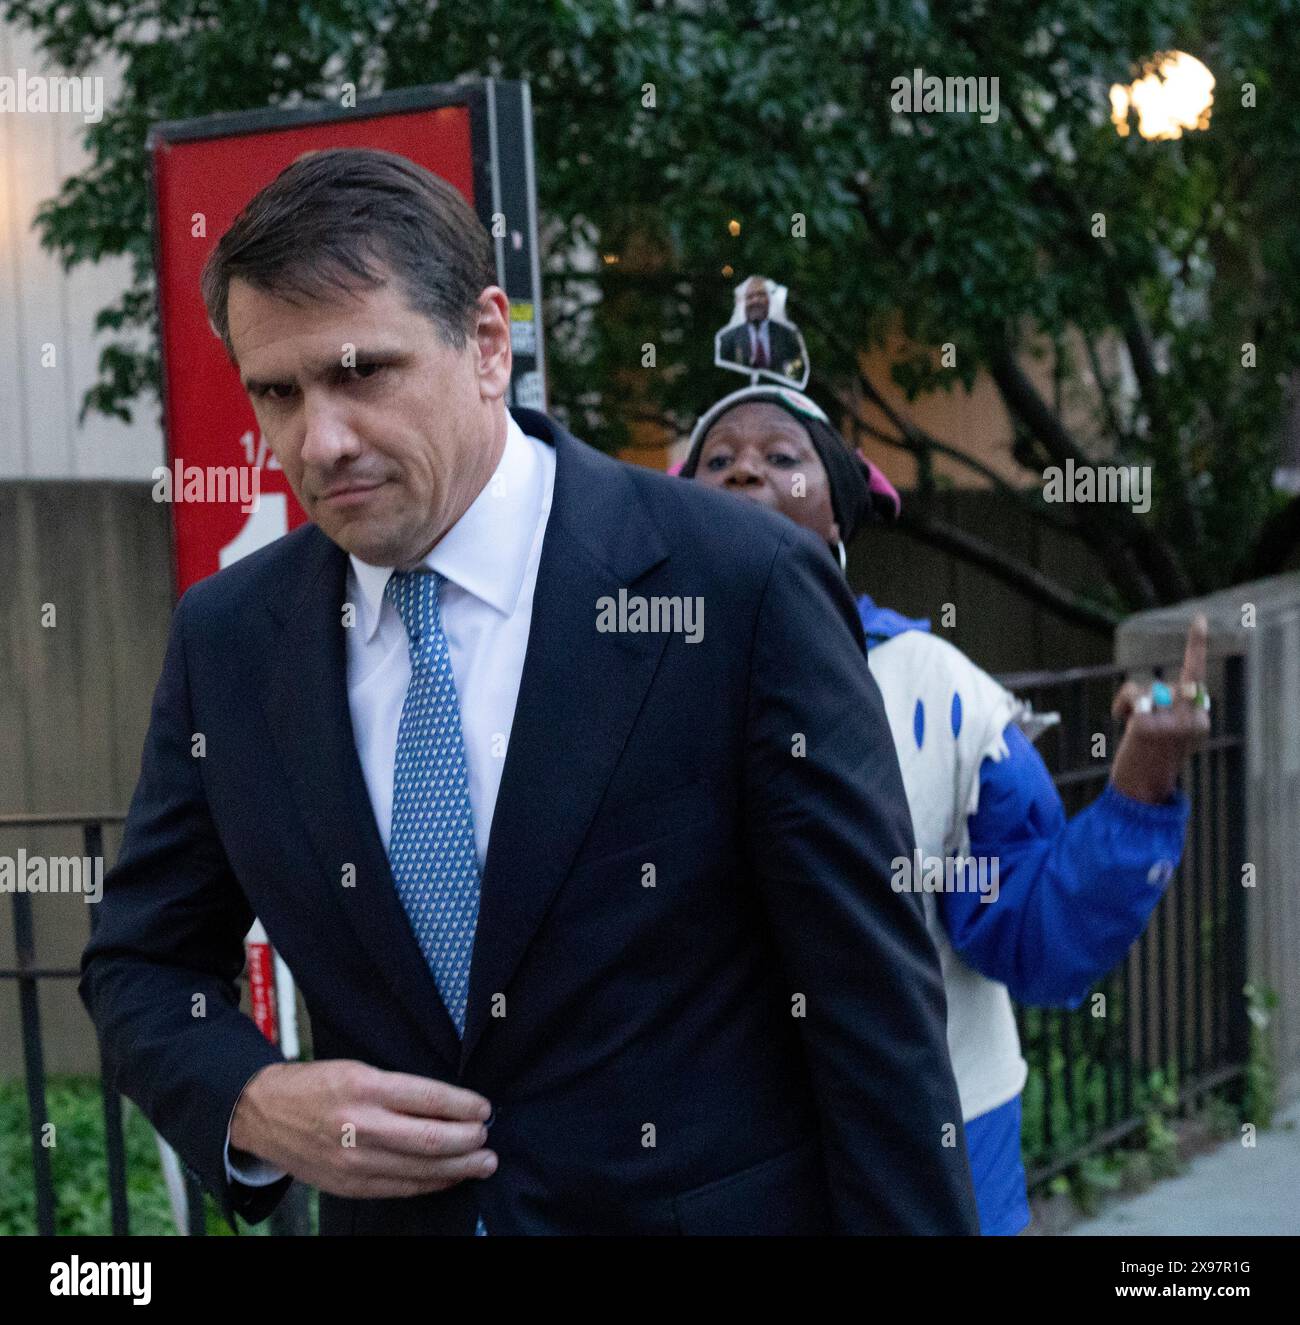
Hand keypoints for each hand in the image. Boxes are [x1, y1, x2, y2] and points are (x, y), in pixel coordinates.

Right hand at [229, 1059, 495, 1198]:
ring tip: (485, 1162)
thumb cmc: (318, 1084)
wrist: (264, 1113)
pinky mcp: (348, 1185)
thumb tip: (449, 1104)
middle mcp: (361, 1125)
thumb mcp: (359, 1068)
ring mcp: (354, 1160)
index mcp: (365, 1085)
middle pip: (430, 1139)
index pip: (429, 1098)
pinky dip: (431, 1183)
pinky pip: (400, 1188)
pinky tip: (450, 1176)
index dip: (464, 1106)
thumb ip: (400, 1088)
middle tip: (488, 1137)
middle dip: (469, 1141)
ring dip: (460, 1167)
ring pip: (420, 1169)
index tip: (484, 1108)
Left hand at [1109, 614, 1210, 804]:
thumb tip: (1147, 694)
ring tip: (1135, 728)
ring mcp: (1172, 721)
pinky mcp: (1148, 723)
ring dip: (1132, 702)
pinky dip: (1121, 704)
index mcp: (1201, 718)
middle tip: (1144, 724)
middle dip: (1148, 697)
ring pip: (1146, 688)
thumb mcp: (1169, 728)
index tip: (1199, 619)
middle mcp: (1193, 718)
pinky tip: (1123, 722)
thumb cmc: (1151, 756)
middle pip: (1164, 683)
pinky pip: (1131, 695)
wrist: (1140, 788)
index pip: (1197, 676)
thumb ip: (1169, 705)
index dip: (1196, 644)